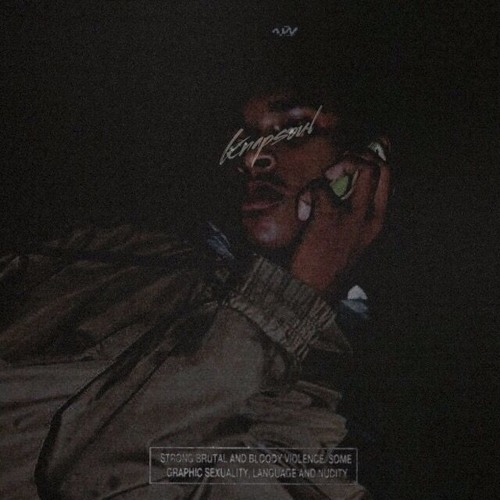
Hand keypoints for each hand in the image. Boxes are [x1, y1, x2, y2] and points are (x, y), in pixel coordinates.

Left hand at [290, 148, 390, 299]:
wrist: (313, 289)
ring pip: (362, 167)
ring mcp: (352, 216)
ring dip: (340, 164)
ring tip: (324, 180)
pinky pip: (321, 186)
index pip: (389, 177)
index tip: (355, 156)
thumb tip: (346, 180)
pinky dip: (308, 192)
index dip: (375, 157)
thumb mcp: (352, 236)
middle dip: (359, 155)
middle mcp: (371, 216)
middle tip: (338, 166)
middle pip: (381, 166)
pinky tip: (303, 210)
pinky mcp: (328, 217)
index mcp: (377, 220)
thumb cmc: (328, 260)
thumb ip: (355, 209)